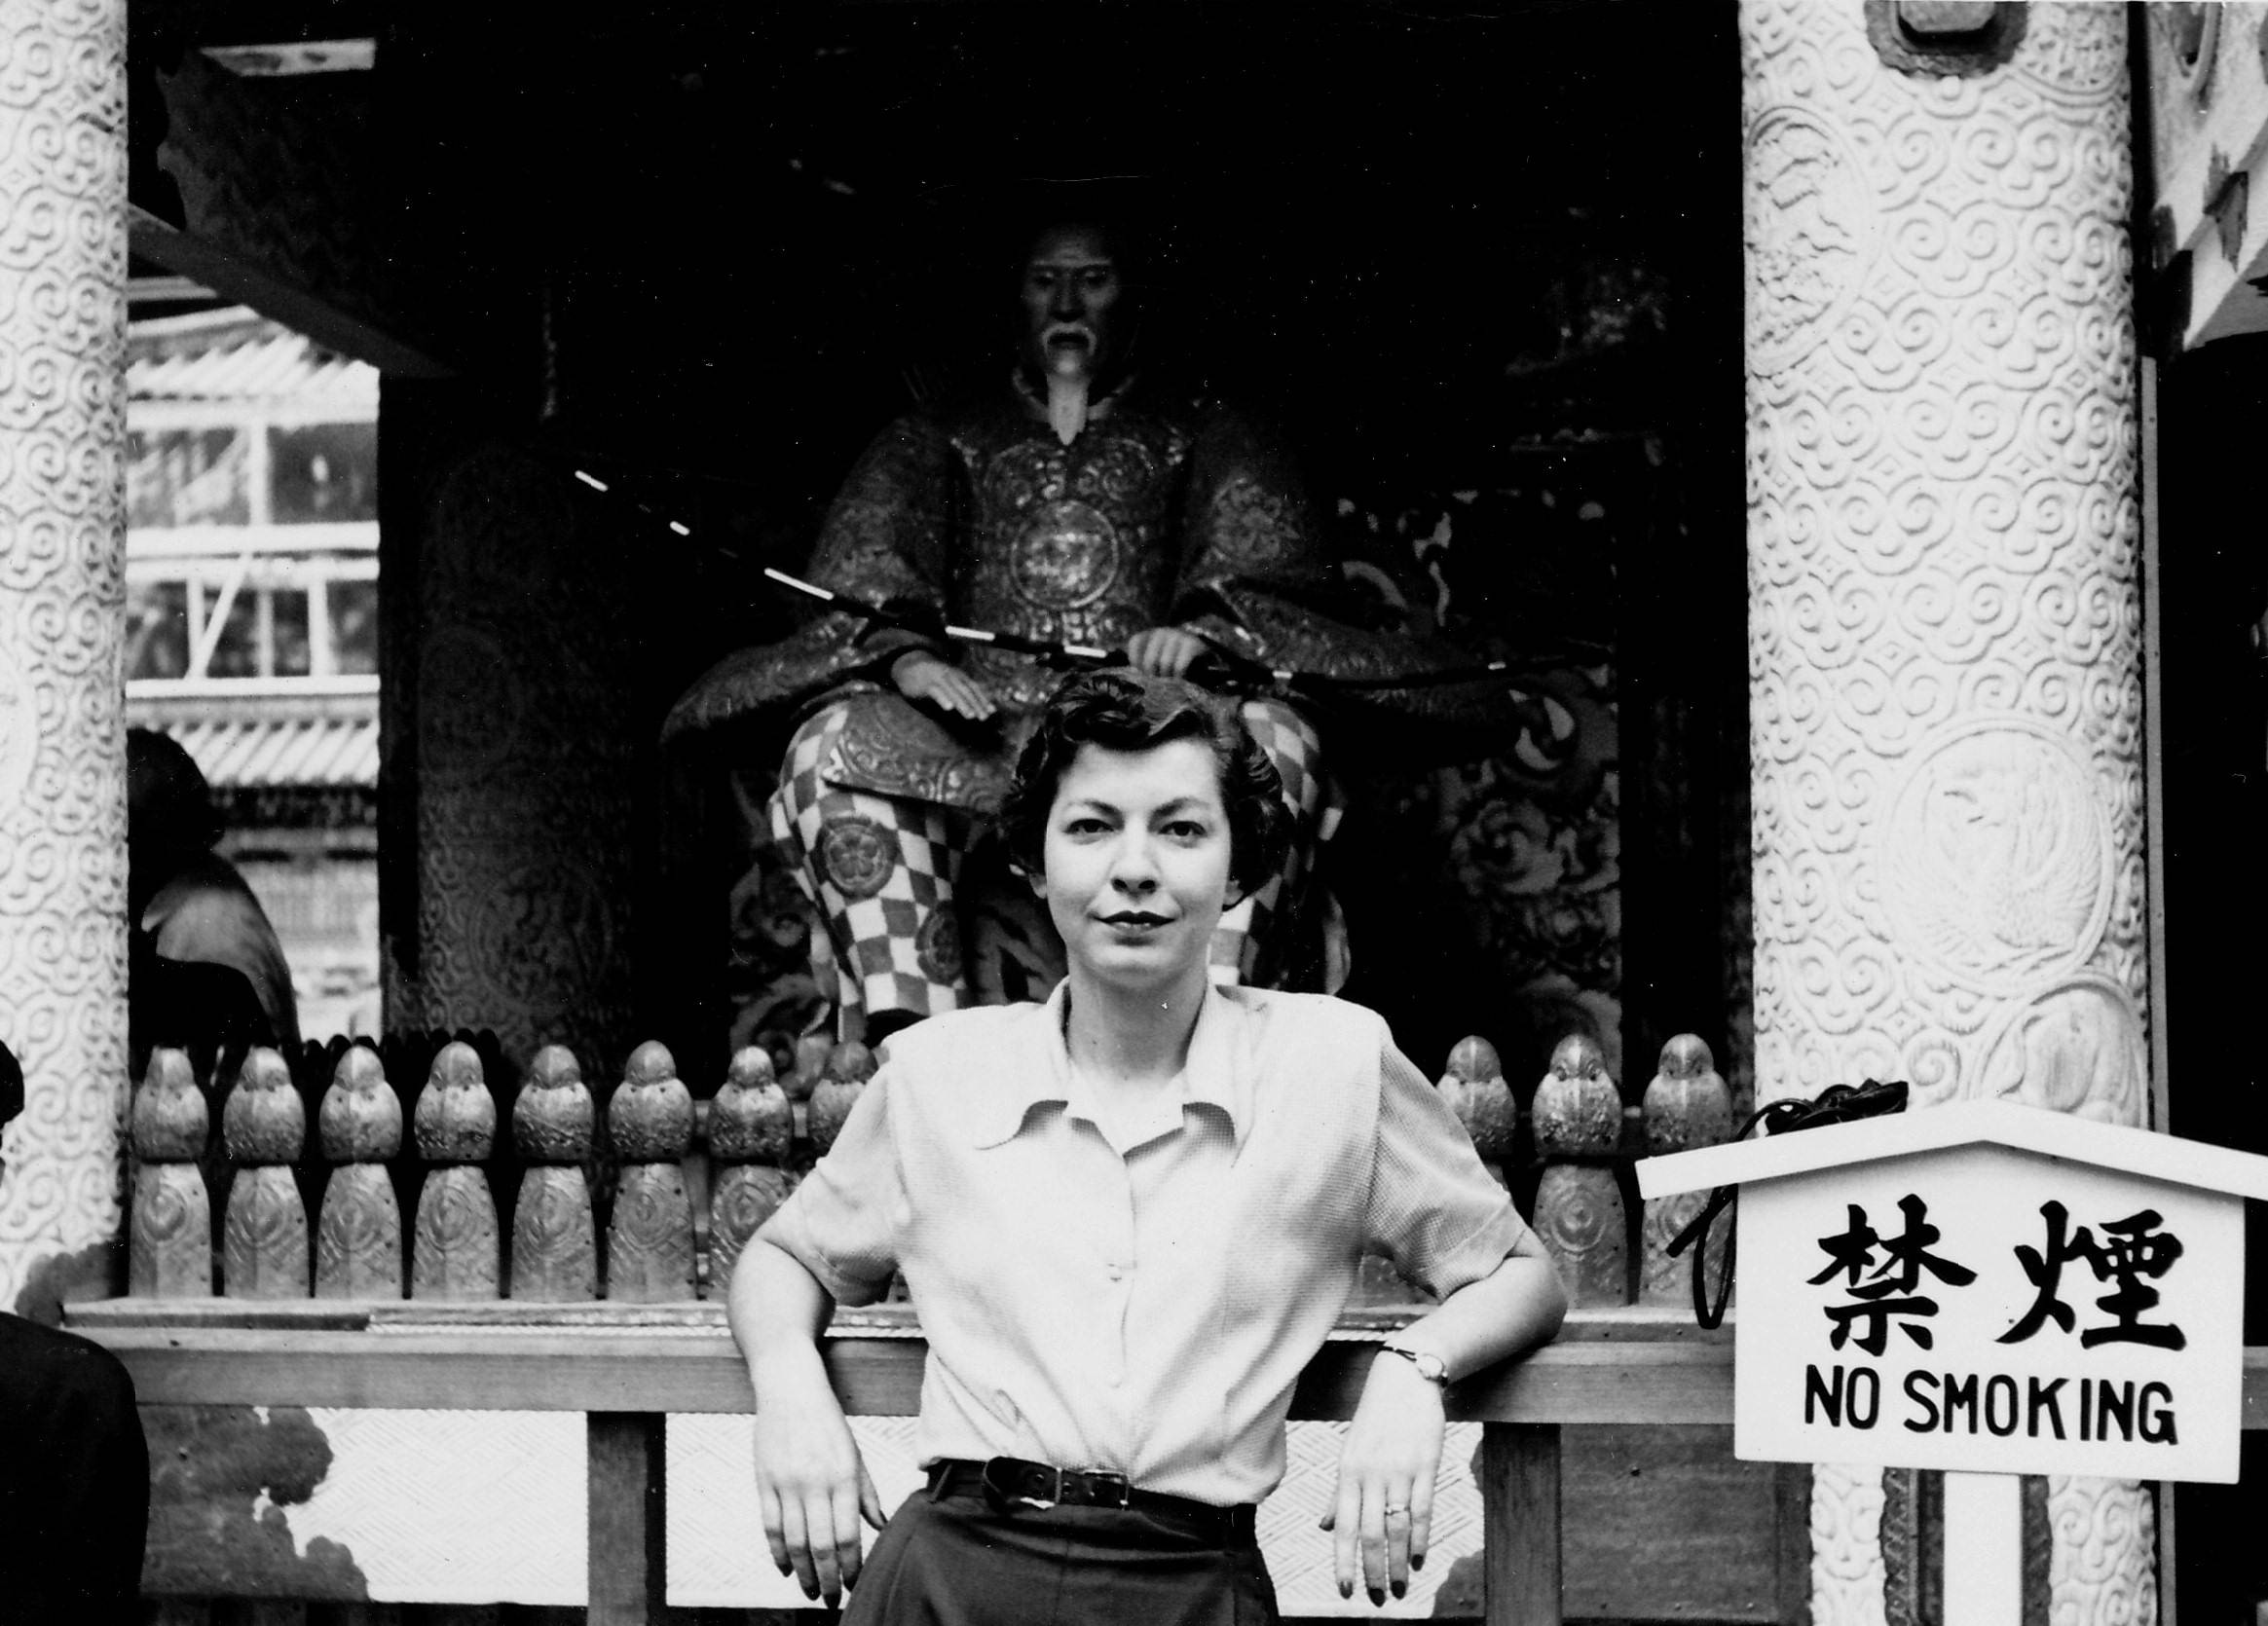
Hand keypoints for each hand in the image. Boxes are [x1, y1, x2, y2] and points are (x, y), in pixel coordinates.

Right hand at [750, 1366, 887, 1605]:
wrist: (789, 1388)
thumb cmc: (827, 1421)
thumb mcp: (854, 1453)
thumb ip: (867, 1492)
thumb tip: (881, 1526)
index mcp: (843, 1475)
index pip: (848, 1534)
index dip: (851, 1566)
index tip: (854, 1584)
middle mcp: (815, 1482)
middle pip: (820, 1545)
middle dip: (828, 1579)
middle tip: (831, 1601)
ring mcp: (787, 1482)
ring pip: (793, 1541)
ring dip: (802, 1572)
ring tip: (810, 1591)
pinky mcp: (764, 1481)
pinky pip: (770, 1526)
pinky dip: (777, 1552)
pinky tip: (785, 1568)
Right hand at [890, 650, 995, 719]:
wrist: (909, 665)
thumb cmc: (932, 677)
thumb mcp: (949, 681)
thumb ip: (962, 691)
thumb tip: (980, 705)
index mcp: (958, 675)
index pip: (974, 688)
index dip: (983, 699)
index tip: (992, 711)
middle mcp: (951, 675)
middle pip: (966, 691)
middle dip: (976, 704)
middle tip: (984, 717)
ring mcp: (938, 678)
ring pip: (953, 691)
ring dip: (963, 703)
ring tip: (970, 715)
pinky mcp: (926, 683)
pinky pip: (936, 691)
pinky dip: (943, 699)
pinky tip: (949, 707)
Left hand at [1123, 625, 1211, 677]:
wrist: (1204, 647)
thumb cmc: (1175, 657)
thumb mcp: (1158, 655)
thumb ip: (1146, 662)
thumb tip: (1134, 677)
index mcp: (1150, 633)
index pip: (1135, 643)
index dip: (1136, 661)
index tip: (1144, 672)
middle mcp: (1162, 632)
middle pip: (1149, 660)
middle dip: (1153, 675)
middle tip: (1159, 680)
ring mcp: (1177, 636)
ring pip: (1165, 664)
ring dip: (1168, 677)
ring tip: (1171, 680)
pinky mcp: (1191, 644)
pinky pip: (1180, 666)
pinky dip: (1179, 676)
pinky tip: (1180, 678)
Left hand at [1322, 1349, 1446, 1604]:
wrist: (1405, 1379)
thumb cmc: (1375, 1419)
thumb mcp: (1350, 1452)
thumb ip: (1338, 1493)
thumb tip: (1324, 1527)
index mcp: (1347, 1472)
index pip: (1342, 1527)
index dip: (1342, 1562)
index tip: (1344, 1592)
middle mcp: (1370, 1473)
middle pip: (1369, 1533)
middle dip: (1372, 1571)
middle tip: (1378, 1599)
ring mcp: (1399, 1469)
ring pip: (1396, 1527)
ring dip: (1398, 1563)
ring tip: (1401, 1588)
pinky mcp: (1426, 1464)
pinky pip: (1422, 1509)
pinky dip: (1421, 1538)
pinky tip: (1420, 1559)